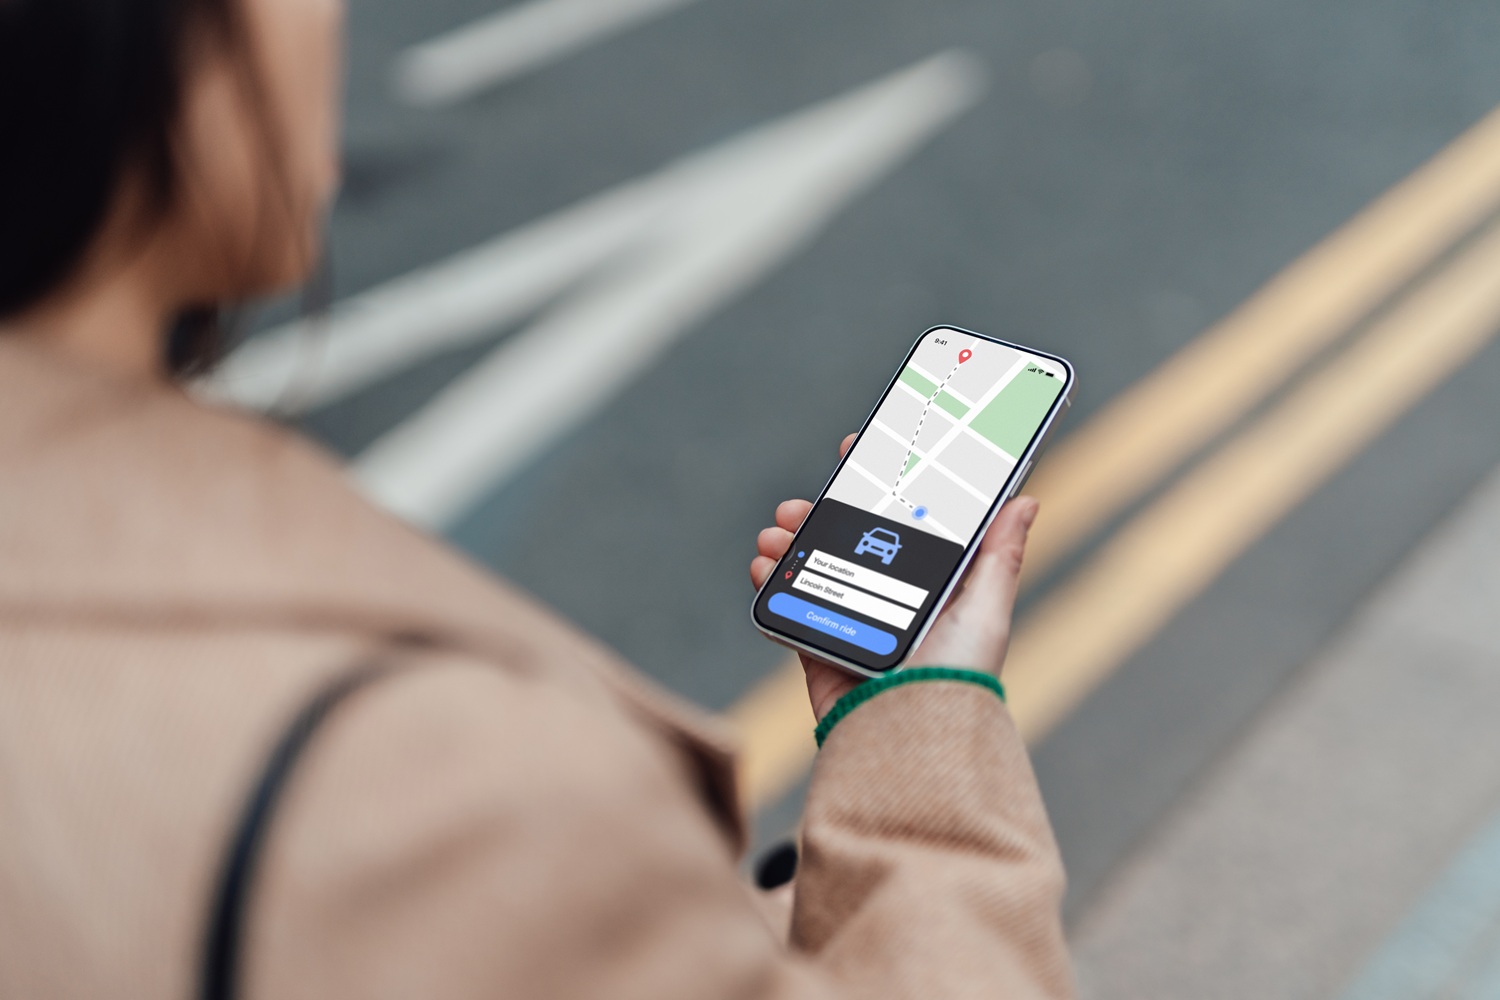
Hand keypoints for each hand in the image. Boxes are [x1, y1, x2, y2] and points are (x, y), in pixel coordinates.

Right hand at [750, 434, 1039, 720]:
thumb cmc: (956, 676)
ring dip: (788, 542)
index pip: (900, 521)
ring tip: (775, 534)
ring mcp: (851, 620)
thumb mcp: (986, 608)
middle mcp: (888, 597)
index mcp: (929, 582)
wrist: (910, 737)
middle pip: (847, 538)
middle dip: (819, 512)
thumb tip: (1026, 500)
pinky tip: (761, 565)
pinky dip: (769, 581)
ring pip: (812, 565)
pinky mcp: (820, 646)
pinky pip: (788, 606)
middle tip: (802, 503)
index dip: (877, 484)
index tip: (855, 453)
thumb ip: (998, 555)